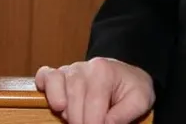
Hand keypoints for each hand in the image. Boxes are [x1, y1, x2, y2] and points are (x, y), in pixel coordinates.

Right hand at [34, 57, 154, 123]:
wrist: (126, 76)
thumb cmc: (132, 88)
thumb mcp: (140, 100)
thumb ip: (125, 113)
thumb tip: (106, 123)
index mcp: (103, 71)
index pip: (93, 104)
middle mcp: (83, 68)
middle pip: (74, 100)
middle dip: (82, 122)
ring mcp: (69, 70)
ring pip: (57, 89)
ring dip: (66, 111)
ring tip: (77, 119)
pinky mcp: (58, 75)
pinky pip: (44, 76)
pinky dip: (47, 90)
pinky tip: (57, 105)